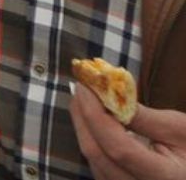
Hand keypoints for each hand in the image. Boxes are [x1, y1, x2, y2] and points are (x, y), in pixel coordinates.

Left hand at [71, 84, 185, 178]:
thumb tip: (105, 95)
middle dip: (84, 117)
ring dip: (84, 128)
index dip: (97, 116)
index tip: (86, 87)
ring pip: (93, 162)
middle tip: (81, 87)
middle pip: (98, 155)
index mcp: (166, 179)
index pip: (119, 149)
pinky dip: (92, 140)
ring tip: (84, 99)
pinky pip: (98, 166)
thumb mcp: (179, 129)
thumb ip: (142, 117)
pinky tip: (92, 121)